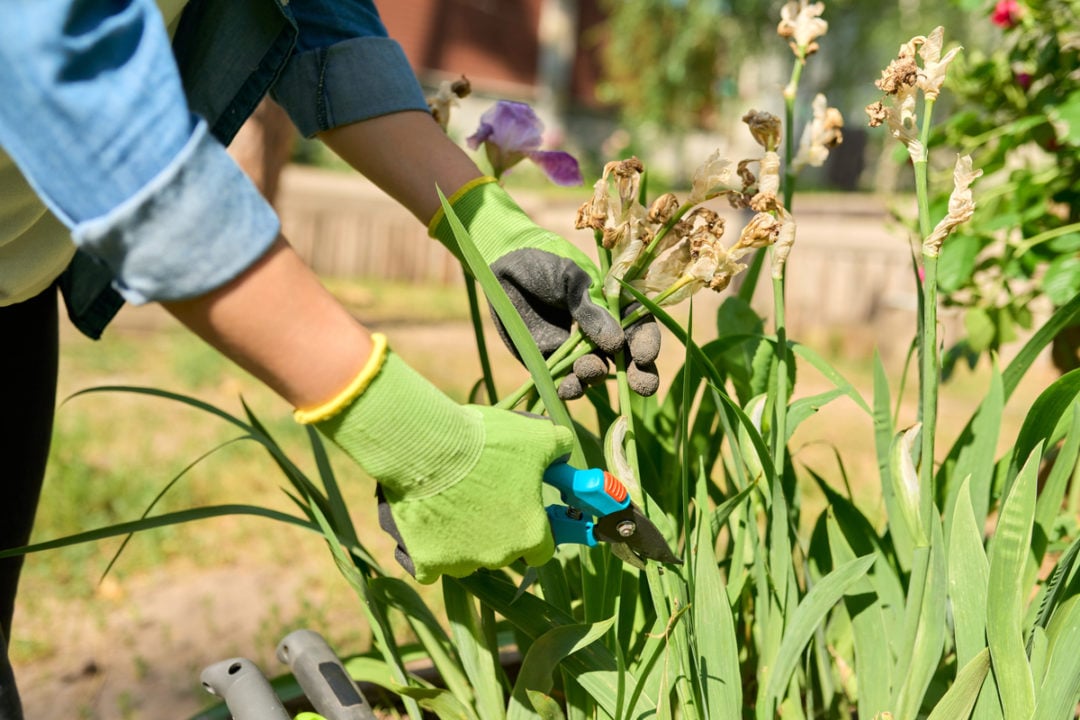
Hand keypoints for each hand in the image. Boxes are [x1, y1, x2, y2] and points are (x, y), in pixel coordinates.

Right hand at [298, 335, 572, 582]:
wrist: (427, 448)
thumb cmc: (488, 444)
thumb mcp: (538, 437)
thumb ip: (559, 448)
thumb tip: (565, 452)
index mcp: (531, 534)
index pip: (542, 549)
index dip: (535, 530)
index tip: (524, 512)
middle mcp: (499, 556)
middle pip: (504, 552)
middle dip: (498, 530)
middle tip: (484, 496)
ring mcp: (461, 563)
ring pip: (468, 558)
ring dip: (465, 538)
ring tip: (452, 500)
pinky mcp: (427, 562)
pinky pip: (432, 567)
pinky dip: (431, 550)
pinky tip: (428, 524)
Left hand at [430, 178, 659, 398]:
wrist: (503, 266)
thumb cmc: (543, 264)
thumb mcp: (571, 280)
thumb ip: (591, 311)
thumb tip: (616, 344)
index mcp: (611, 306)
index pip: (638, 327)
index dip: (646, 342)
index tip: (645, 356)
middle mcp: (599, 331)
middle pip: (626, 357)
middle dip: (637, 373)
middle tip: (643, 387)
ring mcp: (575, 348)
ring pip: (596, 372)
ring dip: (596, 376)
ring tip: (586, 369)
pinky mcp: (550, 360)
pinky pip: (566, 381)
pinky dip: (570, 388)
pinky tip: (568, 387)